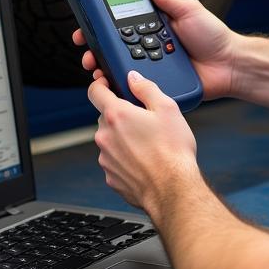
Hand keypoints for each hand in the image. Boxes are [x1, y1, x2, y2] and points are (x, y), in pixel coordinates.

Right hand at [71, 0, 240, 99]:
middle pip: (115, 45)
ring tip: (94, 63)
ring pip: (120, 65)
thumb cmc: (214, 37)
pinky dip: (120, 83)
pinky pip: (135, 84)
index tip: (88, 20)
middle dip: (95, 45)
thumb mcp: (190, 9)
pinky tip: (110, 80)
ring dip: (103, 64)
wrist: (229, 65)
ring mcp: (152, 65)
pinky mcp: (156, 83)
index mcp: (155, 26)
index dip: (103, 22)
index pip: (123, 22)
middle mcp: (150, 45)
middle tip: (85, 44)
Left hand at [89, 70, 199, 211]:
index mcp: (116, 115)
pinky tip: (145, 160)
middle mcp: (105, 136)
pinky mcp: (111, 176)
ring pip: (110, 140)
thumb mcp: (167, 109)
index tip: (107, 84)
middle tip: (143, 120)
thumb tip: (134, 78)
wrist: (173, 189)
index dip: (100, 84)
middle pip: (106, 117)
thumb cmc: (172, 151)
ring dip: (123, 138)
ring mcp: (106, 158)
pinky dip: (126, 158)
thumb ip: (146, 88)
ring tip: (148, 144)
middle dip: (121, 115)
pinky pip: (114, 160)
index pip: (95, 91)